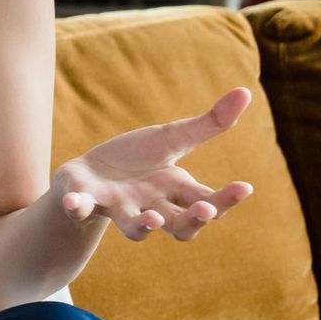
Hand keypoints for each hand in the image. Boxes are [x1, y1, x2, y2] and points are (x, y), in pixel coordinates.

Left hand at [54, 87, 255, 241]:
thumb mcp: (171, 139)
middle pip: (180, 226)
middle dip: (194, 220)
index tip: (244, 186)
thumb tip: (247, 91)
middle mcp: (152, 207)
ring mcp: (118, 208)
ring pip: (134, 228)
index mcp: (176, 192)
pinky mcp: (84, 202)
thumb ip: (207, 124)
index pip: (208, 202)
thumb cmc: (136, 159)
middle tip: (206, 210)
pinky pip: (80, 209)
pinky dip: (77, 207)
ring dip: (142, 226)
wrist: (88, 174)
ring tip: (150, 218)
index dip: (226, 199)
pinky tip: (73, 203)